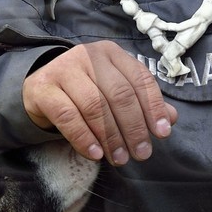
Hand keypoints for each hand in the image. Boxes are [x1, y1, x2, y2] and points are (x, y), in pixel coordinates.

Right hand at [22, 42, 175, 164]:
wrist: (40, 88)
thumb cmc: (84, 90)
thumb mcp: (113, 91)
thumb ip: (142, 103)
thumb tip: (171, 119)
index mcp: (111, 53)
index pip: (139, 79)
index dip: (154, 107)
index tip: (162, 134)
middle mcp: (88, 55)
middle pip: (119, 94)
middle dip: (134, 127)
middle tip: (141, 153)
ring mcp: (63, 69)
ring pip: (94, 106)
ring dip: (111, 137)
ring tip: (119, 158)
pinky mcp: (44, 88)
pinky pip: (68, 116)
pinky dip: (84, 138)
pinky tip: (95, 154)